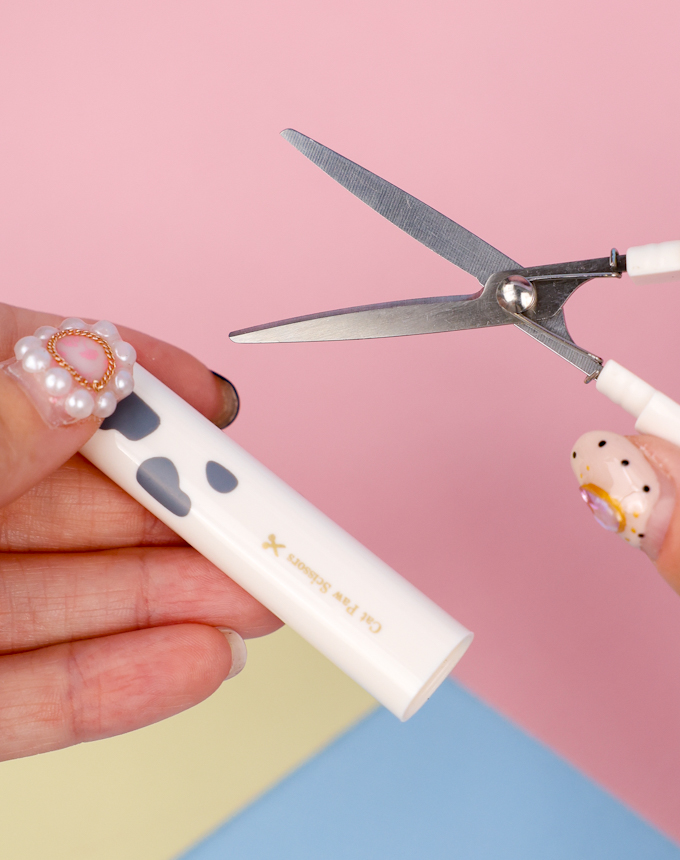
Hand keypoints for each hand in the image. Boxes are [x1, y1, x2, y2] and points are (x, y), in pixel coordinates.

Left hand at [0, 305, 280, 761]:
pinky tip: (196, 664)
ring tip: (261, 603)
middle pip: (79, 501)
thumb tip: (89, 368)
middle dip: (184, 513)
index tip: (210, 402)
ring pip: (72, 598)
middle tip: (264, 525)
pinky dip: (118, 685)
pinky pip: (32, 694)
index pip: (43, 380)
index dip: (136, 385)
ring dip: (177, 603)